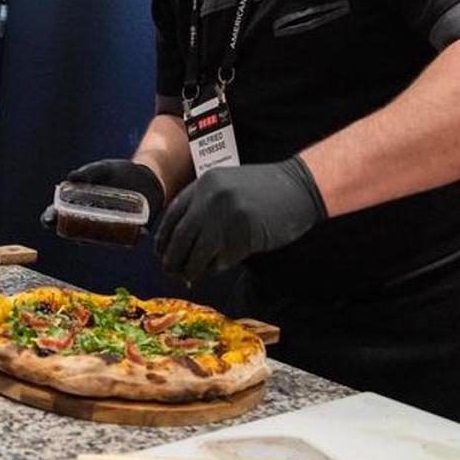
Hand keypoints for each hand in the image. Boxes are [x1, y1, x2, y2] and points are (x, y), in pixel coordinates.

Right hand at [40, 159, 165, 229]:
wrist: (145, 176)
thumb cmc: (117, 173)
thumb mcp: (103, 169)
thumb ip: (88, 173)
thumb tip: (71, 178)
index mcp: (77, 205)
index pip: (58, 215)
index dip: (50, 218)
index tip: (49, 219)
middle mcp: (90, 221)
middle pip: (75, 232)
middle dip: (73, 234)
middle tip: (75, 234)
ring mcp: (108, 228)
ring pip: (100, 240)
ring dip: (102, 240)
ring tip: (106, 232)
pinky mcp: (129, 231)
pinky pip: (130, 238)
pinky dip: (135, 236)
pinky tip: (141, 232)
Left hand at [153, 156, 325, 283]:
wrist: (299, 187)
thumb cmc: (264, 189)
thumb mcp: (228, 185)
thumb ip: (204, 204)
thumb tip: (180, 239)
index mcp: (205, 183)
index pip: (173, 214)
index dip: (164, 236)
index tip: (161, 251)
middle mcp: (212, 198)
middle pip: (181, 236)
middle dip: (172, 257)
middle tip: (170, 270)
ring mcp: (227, 217)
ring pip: (197, 253)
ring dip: (190, 269)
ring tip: (188, 277)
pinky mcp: (244, 236)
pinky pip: (220, 260)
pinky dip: (213, 269)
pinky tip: (212, 271)